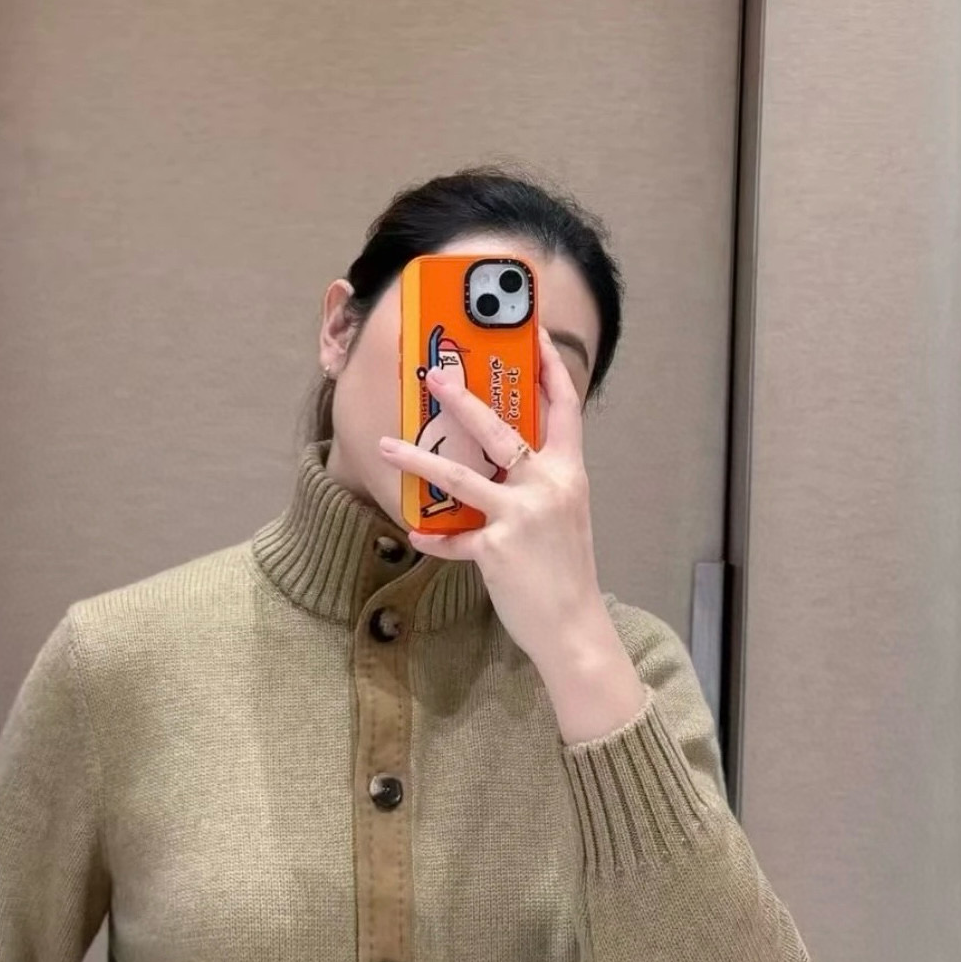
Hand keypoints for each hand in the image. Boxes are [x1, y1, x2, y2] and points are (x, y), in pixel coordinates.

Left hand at [378, 327, 608, 670]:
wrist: (573, 626)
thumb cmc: (566, 572)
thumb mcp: (563, 516)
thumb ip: (539, 483)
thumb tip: (506, 458)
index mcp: (569, 473)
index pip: (565, 408)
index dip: (551, 368)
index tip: (535, 335)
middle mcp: (548, 486)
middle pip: (502, 429)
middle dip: (464, 399)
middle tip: (435, 374)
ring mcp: (521, 516)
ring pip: (461, 476)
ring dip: (419, 459)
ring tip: (387, 444)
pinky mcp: (496, 548)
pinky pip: (454, 538)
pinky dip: (434, 537)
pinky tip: (416, 532)